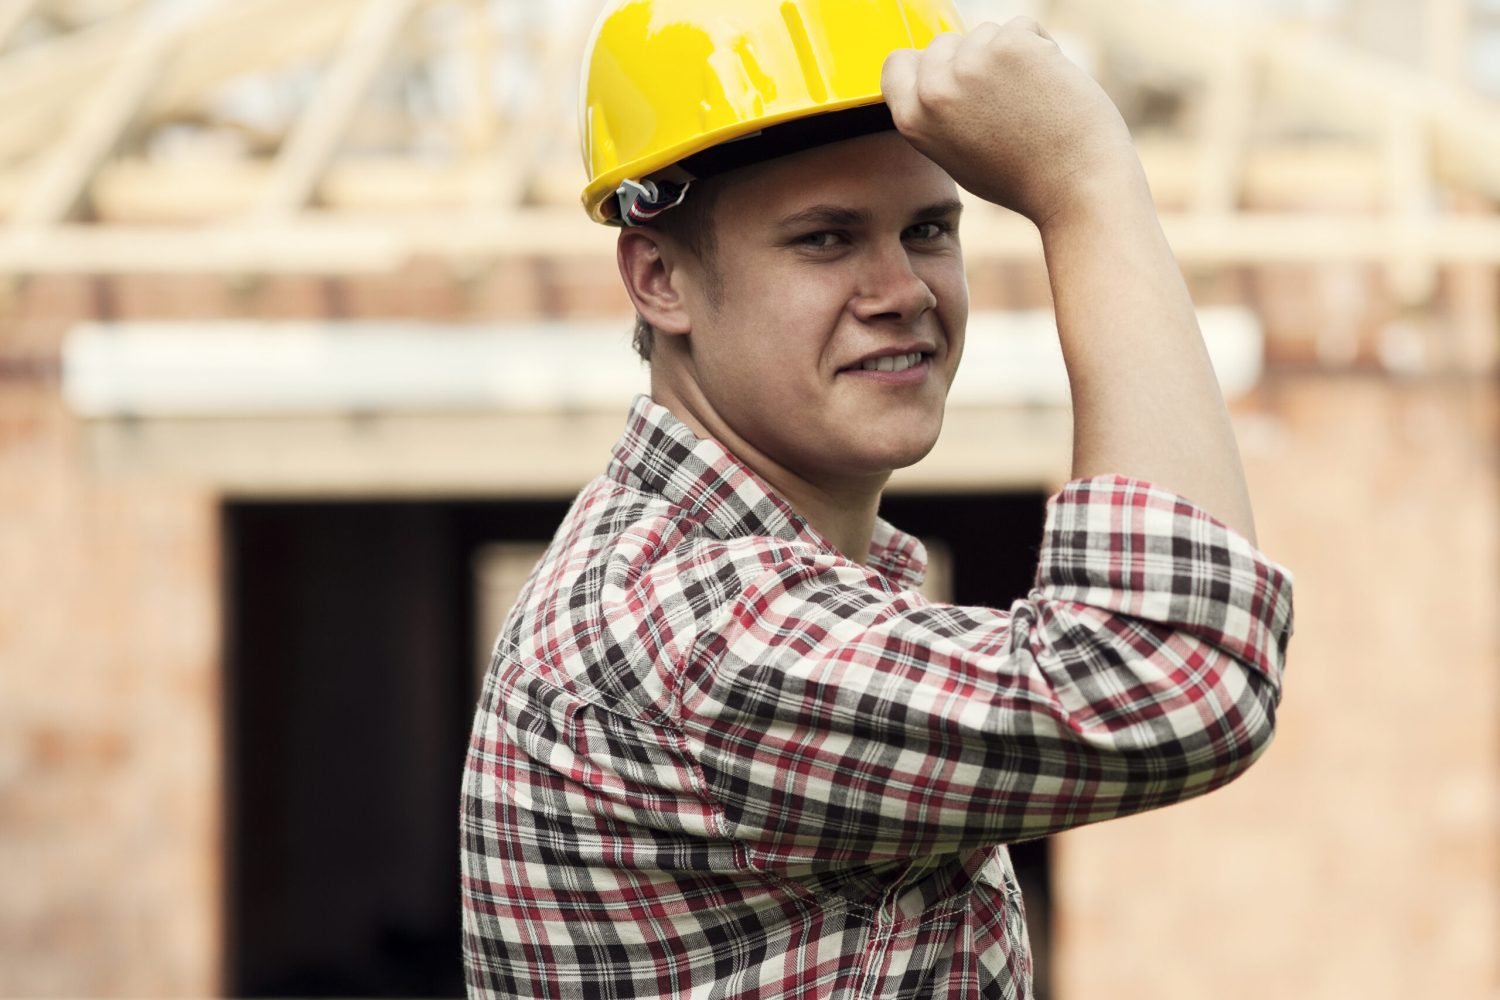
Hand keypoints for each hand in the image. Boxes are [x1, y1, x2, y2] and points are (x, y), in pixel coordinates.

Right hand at [882, 19, 1138, 226]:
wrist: (1074, 185)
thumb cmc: (1023, 178)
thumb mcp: (955, 154)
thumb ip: (938, 114)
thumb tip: (941, 74)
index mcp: (913, 120)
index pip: (897, 63)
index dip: (925, 65)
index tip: (950, 75)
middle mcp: (934, 90)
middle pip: (943, 43)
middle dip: (971, 59)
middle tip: (1003, 100)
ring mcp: (971, 64)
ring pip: (985, 33)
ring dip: (1008, 54)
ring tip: (1029, 101)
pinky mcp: (1011, 45)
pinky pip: (1023, 27)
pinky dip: (1040, 48)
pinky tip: (1049, 86)